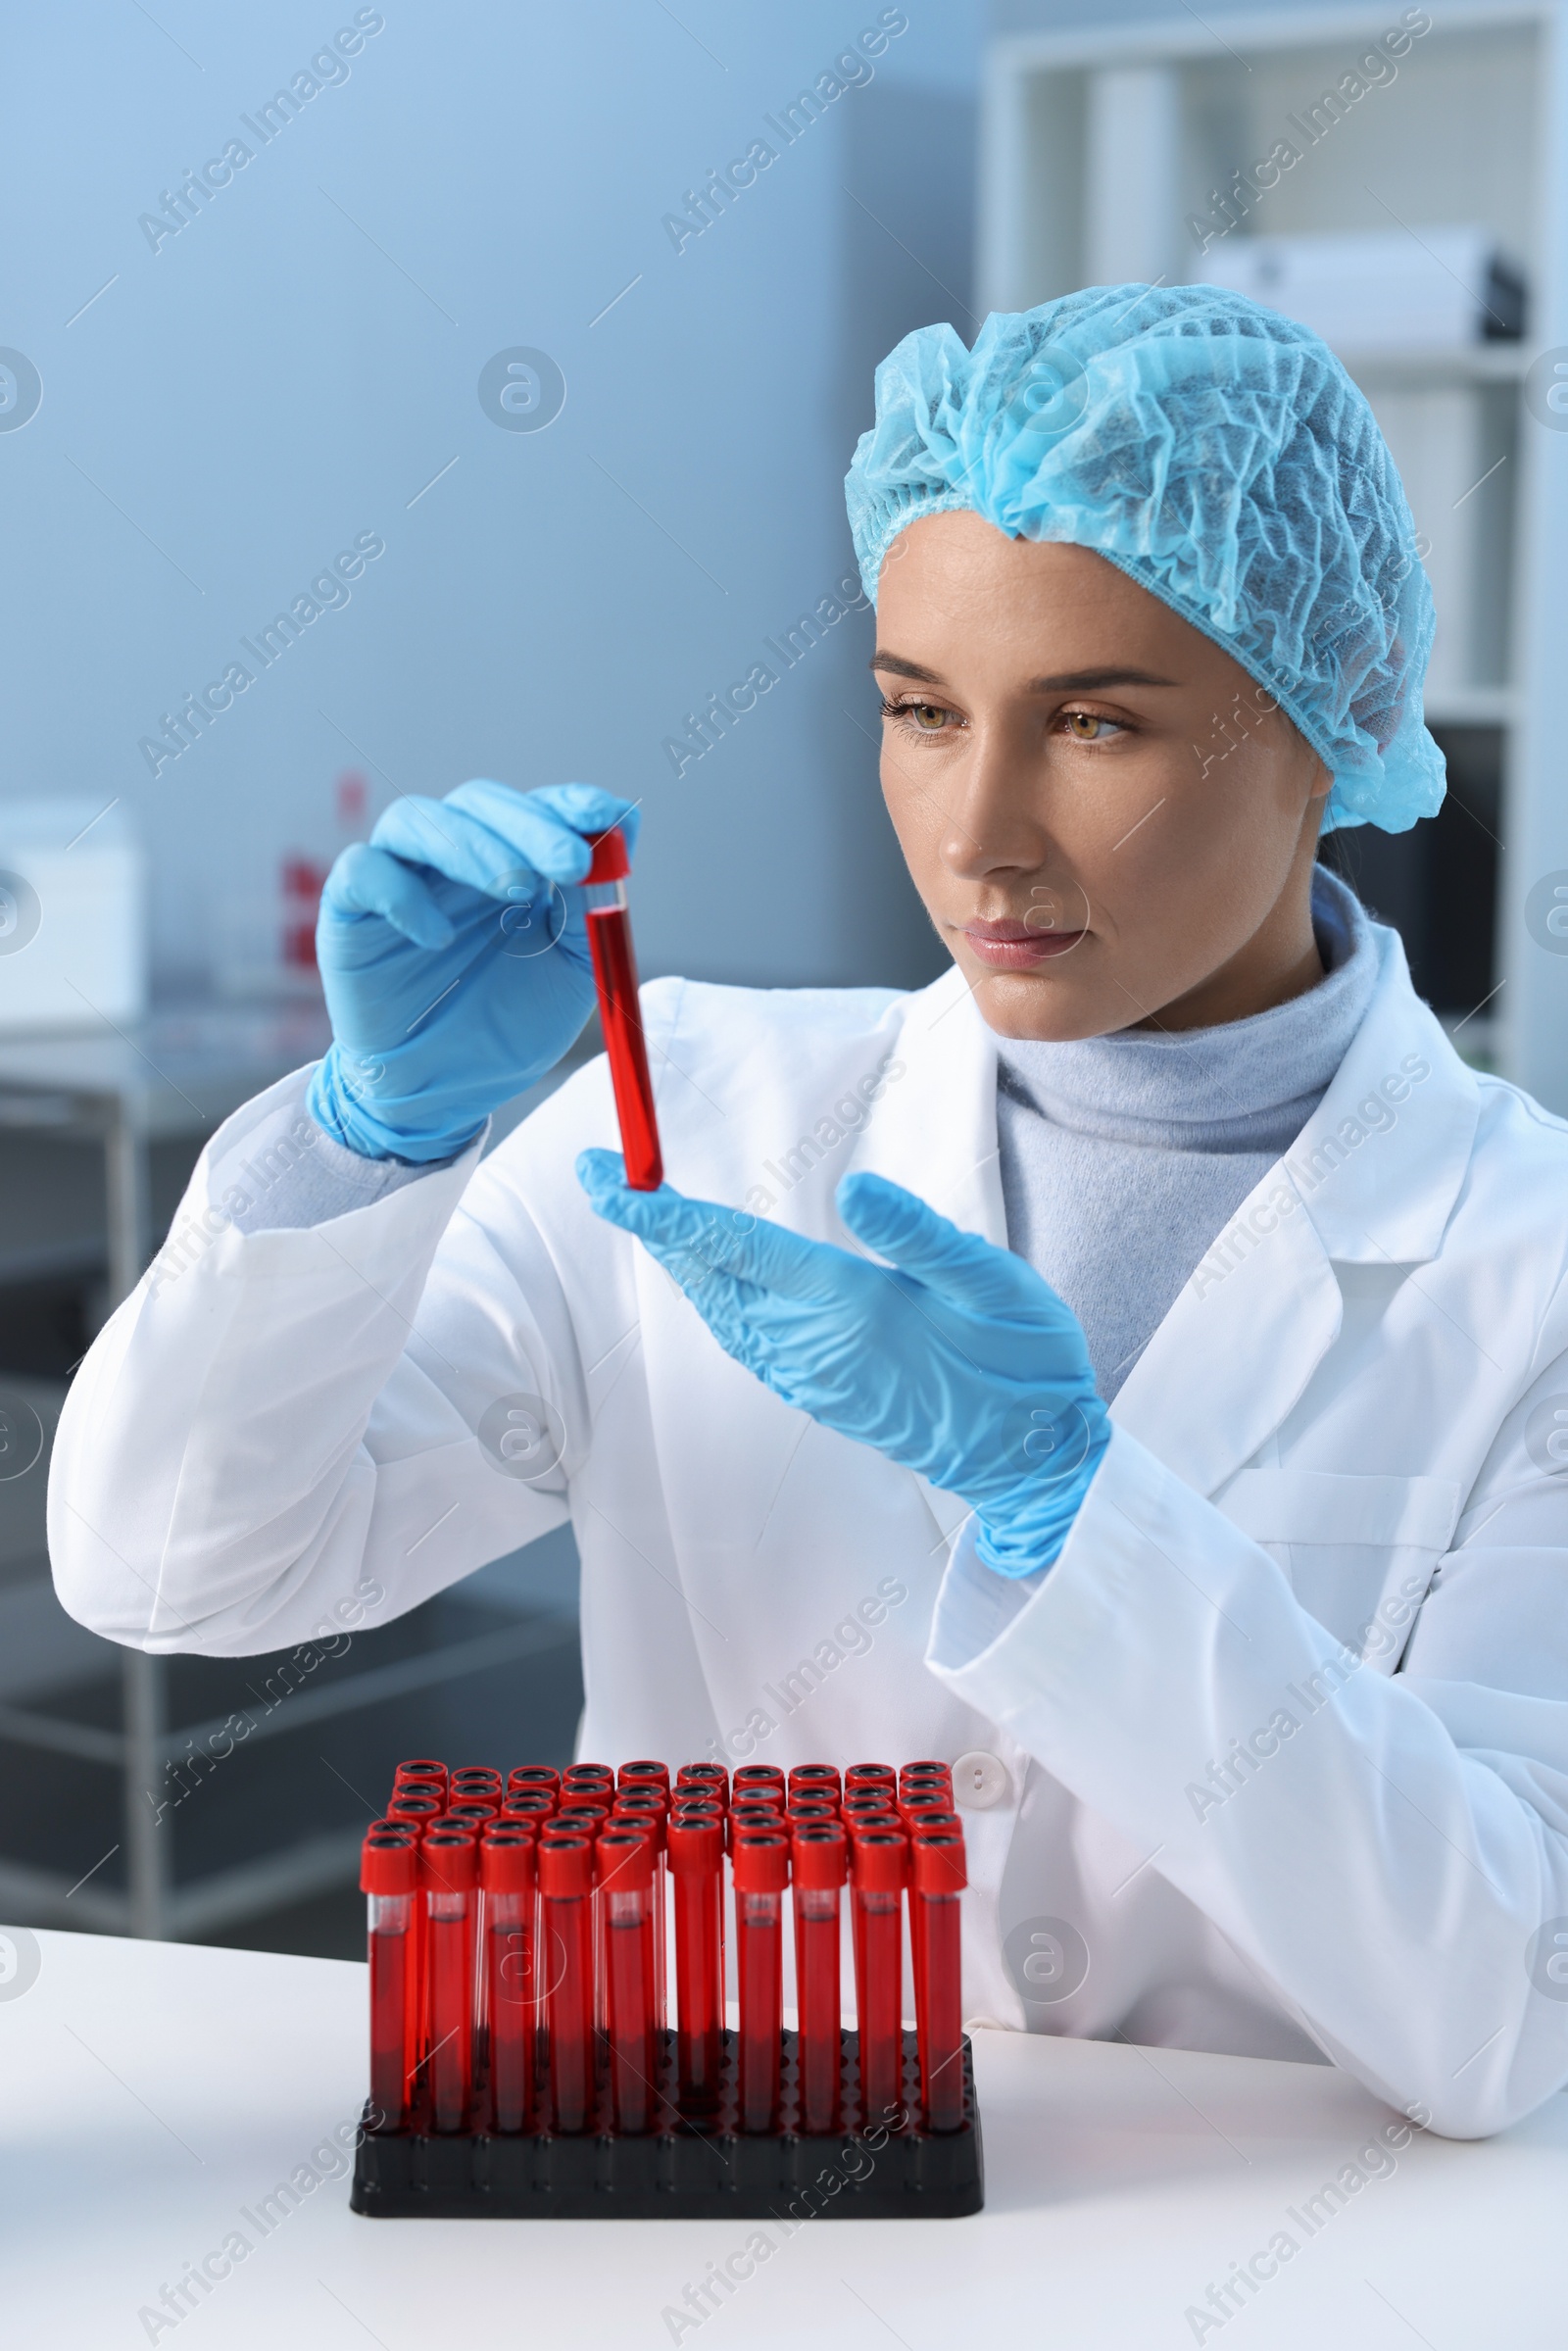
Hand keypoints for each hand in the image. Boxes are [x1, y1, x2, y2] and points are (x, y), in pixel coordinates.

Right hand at [307, 780, 639, 1161]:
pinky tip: (438, 938)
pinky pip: (363, 870)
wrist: (441, 1094)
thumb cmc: (505, 1028)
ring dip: (473, 846)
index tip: (605, 817)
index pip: (535, 809)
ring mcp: (400, 876)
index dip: (568, 804)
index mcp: (510, 863)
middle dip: (530, 827)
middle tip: (570, 864)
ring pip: (418, 820)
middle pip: (480, 802)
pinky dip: (401, 894)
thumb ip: (590, 908)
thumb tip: (619, 834)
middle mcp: (452, 859)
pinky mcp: (350, 908)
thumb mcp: (570, 973)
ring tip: (517, 891)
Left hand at [578, 1156, 1109, 1575]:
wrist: (1034, 1466)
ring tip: (648, 1214)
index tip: (606, 1176)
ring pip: (722, 1312)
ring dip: (680, 1262)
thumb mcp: (992, 1284)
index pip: (731, 1247)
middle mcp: (816, 1346)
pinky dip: (716, 1297)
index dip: (661, 1211)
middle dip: (651, 1226)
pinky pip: (746, 1340)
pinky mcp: (825, 1396)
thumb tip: (851, 1188)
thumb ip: (918, 1236)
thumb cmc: (1025, 1368)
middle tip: (603, 1175)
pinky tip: (716, 1277)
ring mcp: (815, 1377)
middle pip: (709, 1278)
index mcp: (849, 1308)